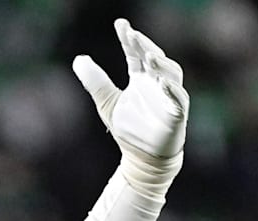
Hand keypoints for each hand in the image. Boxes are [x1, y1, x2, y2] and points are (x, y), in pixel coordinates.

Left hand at [72, 19, 188, 197]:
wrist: (142, 159)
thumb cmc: (129, 129)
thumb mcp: (107, 102)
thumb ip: (95, 81)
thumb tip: (78, 59)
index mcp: (141, 79)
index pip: (135, 54)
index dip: (129, 39)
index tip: (121, 24)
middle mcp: (157, 84)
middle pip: (153, 59)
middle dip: (144, 46)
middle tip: (132, 34)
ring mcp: (169, 97)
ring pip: (171, 74)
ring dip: (160, 64)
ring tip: (147, 55)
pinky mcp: (177, 114)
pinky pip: (179, 99)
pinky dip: (172, 90)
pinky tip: (161, 81)